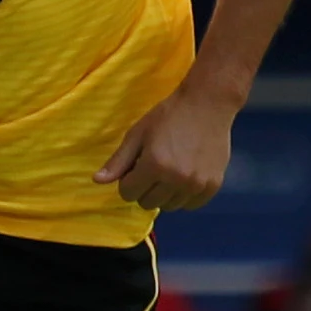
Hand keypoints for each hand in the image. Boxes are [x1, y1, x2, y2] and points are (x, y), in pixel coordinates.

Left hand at [95, 90, 235, 211]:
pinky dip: (184, 196)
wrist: (208, 104)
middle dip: (145, 188)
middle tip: (154, 168)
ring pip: (169, 206)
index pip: (128, 193)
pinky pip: (191, 205)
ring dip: (165, 193)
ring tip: (171, 170)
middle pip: (147, 203)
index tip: (136, 166)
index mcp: (154, 165)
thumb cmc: (169, 115)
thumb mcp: (138, 133)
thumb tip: (97, 181)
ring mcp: (196, 184)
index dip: (128, 180)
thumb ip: (118, 161)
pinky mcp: (213, 185)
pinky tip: (185, 177)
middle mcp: (176, 179)